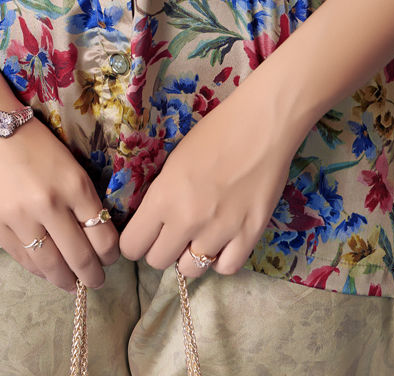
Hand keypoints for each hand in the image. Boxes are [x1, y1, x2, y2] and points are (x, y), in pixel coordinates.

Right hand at [0, 116, 118, 292]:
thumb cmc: (30, 138)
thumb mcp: (67, 162)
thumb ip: (79, 195)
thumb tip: (92, 231)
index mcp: (74, 184)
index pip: (102, 234)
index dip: (109, 253)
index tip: (110, 258)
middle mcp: (50, 204)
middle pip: (79, 256)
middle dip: (92, 275)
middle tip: (96, 281)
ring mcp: (20, 219)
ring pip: (50, 264)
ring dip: (65, 280)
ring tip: (72, 284)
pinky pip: (23, 258)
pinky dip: (37, 269)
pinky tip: (45, 271)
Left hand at [118, 79, 298, 280]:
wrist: (262, 124)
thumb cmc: (216, 132)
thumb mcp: (174, 160)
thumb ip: (162, 195)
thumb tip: (153, 223)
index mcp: (164, 196)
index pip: (132, 245)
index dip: (136, 240)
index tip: (146, 232)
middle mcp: (188, 219)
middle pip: (158, 261)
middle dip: (162, 247)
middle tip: (174, 231)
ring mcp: (220, 230)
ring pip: (191, 269)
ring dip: (191, 254)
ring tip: (200, 234)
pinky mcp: (250, 234)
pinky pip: (226, 267)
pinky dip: (221, 258)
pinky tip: (222, 240)